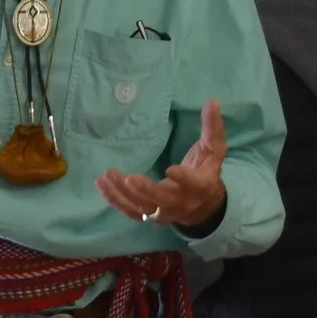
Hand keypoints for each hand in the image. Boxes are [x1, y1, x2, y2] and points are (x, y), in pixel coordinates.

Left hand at [96, 99, 228, 230]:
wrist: (204, 205)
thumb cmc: (206, 171)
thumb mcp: (214, 150)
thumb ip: (212, 127)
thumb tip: (212, 101)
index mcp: (200, 185)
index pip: (192, 183)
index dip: (182, 178)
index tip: (170, 169)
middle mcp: (181, 202)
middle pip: (162, 200)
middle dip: (145, 191)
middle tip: (129, 178)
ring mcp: (164, 212)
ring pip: (142, 208)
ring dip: (123, 194)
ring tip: (106, 176)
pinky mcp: (150, 216)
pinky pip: (130, 211)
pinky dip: (114, 200)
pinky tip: (101, 184)